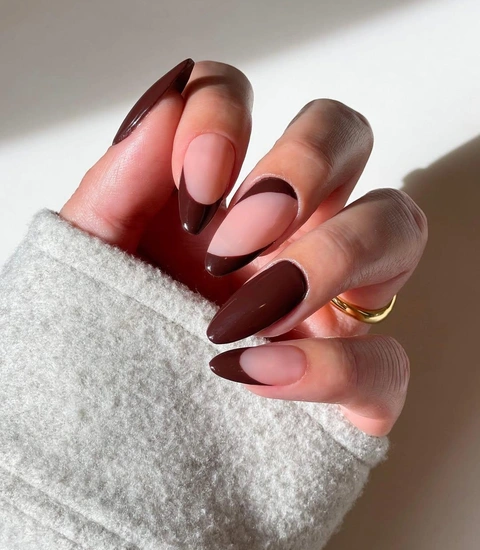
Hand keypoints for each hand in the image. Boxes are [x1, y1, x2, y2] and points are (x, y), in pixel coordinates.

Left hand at [61, 59, 427, 436]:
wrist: (110, 451)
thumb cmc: (102, 344)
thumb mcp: (92, 260)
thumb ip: (118, 182)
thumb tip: (162, 101)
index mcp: (216, 194)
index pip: (242, 98)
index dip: (224, 115)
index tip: (195, 184)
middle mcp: (285, 230)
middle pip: (345, 135)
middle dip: (301, 166)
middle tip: (233, 240)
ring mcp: (329, 301)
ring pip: (397, 226)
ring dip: (332, 255)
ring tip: (250, 312)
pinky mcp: (352, 384)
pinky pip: (387, 361)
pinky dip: (332, 365)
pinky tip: (257, 373)